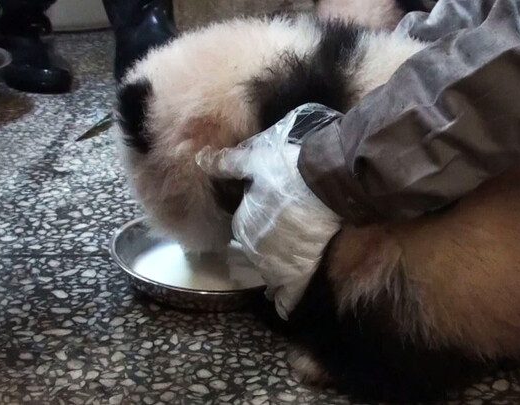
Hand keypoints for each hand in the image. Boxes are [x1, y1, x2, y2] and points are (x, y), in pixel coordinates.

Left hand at [196, 104, 342, 318]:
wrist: (319, 180)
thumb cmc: (284, 168)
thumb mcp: (252, 161)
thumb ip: (227, 165)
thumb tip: (199, 159)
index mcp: (243, 225)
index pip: (244, 232)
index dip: (256, 228)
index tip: (264, 226)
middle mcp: (256, 248)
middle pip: (257, 256)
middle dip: (263, 255)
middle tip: (275, 253)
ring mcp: (278, 262)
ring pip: (271, 276)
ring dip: (271, 281)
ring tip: (272, 290)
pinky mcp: (301, 269)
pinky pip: (292, 293)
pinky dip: (287, 303)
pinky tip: (284, 312)